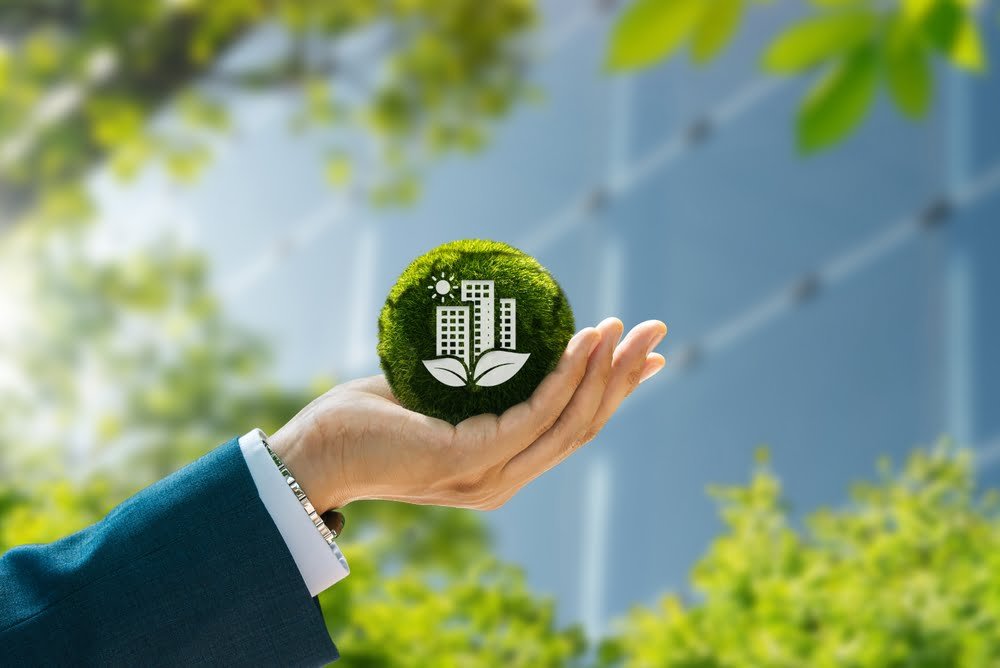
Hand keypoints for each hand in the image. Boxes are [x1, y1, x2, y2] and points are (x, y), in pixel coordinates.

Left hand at [270, 317, 666, 513]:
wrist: (314, 455)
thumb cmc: (367, 421)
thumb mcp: (436, 395)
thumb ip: (475, 380)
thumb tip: (497, 335)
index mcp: (503, 466)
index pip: (573, 428)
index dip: (616, 391)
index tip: (647, 356)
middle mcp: (507, 478)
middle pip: (585, 424)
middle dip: (626, 375)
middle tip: (655, 329)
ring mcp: (492, 475)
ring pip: (570, 421)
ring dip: (606, 372)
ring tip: (628, 329)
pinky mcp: (472, 461)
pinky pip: (535, 412)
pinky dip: (566, 376)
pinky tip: (583, 340)